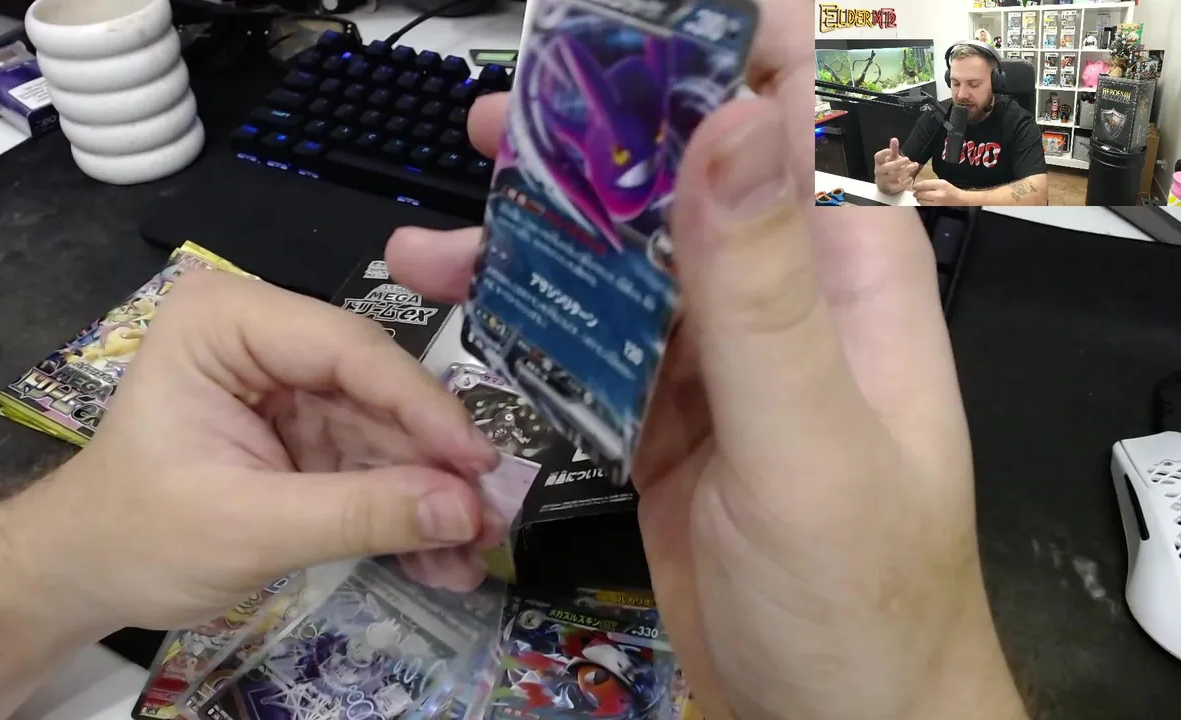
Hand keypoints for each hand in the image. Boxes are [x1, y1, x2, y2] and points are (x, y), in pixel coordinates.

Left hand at [8, 272, 501, 632]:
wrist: (89, 573)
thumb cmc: (138, 535)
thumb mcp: (247, 526)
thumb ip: (358, 514)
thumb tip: (465, 511)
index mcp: (229, 320)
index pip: (348, 349)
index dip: (421, 406)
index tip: (477, 463)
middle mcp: (268, 336)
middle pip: (379, 389)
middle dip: (434, 460)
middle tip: (491, 514)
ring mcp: (293, 385)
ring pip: (388, 431)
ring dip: (431, 495)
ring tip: (476, 550)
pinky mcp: (310, 431)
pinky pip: (375, 462)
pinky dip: (407, 511)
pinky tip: (443, 556)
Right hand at [386, 28, 1021, 719]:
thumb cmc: (859, 595)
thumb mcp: (806, 438)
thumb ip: (760, 287)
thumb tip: (733, 121)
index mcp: (842, 271)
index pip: (777, 122)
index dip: (698, 56)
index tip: (602, 26)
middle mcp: (779, 296)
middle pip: (673, 184)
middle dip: (583, 148)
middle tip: (496, 123)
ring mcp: (714, 357)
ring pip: (614, 265)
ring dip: (530, 243)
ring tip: (438, 233)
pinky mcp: (663, 413)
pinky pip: (587, 344)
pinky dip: (525, 326)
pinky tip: (467, 313)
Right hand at [873, 137, 918, 193]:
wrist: (886, 185)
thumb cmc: (890, 169)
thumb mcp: (891, 159)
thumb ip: (893, 149)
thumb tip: (894, 139)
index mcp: (879, 163)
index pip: (878, 157)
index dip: (883, 153)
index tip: (890, 150)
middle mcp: (879, 172)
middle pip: (886, 168)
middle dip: (897, 163)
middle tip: (907, 159)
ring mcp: (884, 181)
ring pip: (894, 176)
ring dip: (906, 170)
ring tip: (915, 165)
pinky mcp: (890, 189)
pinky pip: (897, 186)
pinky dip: (905, 182)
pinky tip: (910, 178)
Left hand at [913, 178, 964, 205]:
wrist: (960, 200)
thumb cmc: (950, 190)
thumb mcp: (943, 183)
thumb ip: (931, 183)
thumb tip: (919, 185)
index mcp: (941, 185)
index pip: (925, 184)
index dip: (917, 186)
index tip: (914, 186)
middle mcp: (939, 194)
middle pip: (922, 193)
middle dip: (916, 193)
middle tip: (915, 192)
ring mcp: (937, 203)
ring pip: (922, 201)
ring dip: (918, 199)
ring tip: (918, 197)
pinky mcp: (936, 208)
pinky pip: (925, 206)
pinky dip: (922, 203)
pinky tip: (923, 201)